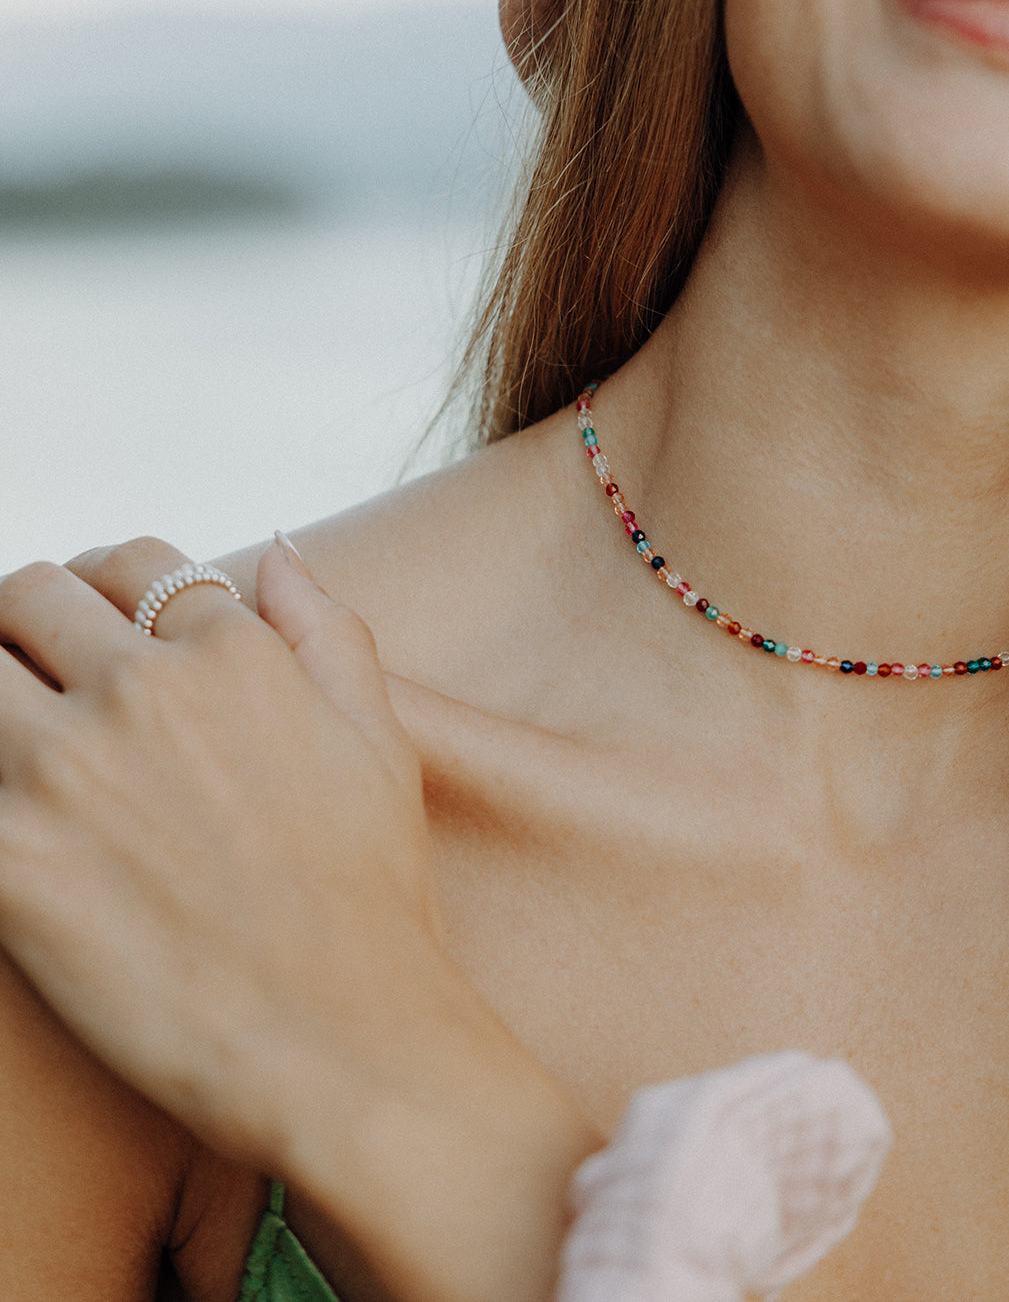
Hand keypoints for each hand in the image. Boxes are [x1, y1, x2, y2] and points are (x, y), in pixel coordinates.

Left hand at [0, 536, 596, 1301]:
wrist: (342, 1044)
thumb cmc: (371, 902)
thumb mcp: (381, 741)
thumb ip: (328, 630)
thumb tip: (282, 553)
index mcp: (232, 653)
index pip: (131, 563)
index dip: (109, 587)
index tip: (97, 625)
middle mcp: (140, 689)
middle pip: (29, 595)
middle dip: (28, 623)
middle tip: (35, 675)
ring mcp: (62, 769)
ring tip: (21, 741)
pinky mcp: (6, 860)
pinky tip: (16, 820)